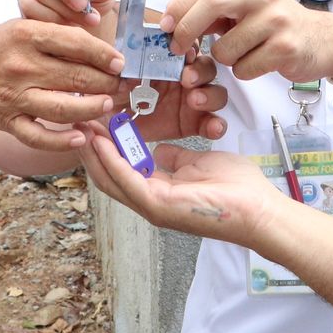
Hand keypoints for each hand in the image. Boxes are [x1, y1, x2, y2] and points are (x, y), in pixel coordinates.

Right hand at [0, 19, 126, 151]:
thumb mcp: (25, 27)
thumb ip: (59, 36)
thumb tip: (102, 51)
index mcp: (27, 36)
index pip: (77, 44)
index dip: (104, 55)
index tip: (120, 64)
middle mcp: (20, 66)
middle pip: (76, 78)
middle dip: (106, 84)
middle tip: (120, 87)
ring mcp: (13, 97)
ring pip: (63, 109)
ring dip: (93, 109)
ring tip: (107, 105)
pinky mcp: (6, 121)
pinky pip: (38, 137)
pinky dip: (62, 140)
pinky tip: (81, 136)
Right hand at [75, 123, 283, 250]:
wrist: (257, 208)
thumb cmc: (236, 188)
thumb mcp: (197, 163)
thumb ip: (174, 158)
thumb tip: (158, 151)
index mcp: (158, 192)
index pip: (121, 171)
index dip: (104, 148)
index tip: (92, 124)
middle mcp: (150, 201)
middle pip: (108, 176)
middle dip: (90, 150)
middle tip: (76, 123)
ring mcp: (152, 206)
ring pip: (111, 179)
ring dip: (94, 153)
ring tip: (80, 127)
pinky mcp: (158, 206)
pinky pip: (127, 179)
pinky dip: (111, 159)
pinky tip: (100, 140)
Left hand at [111, 51, 230, 142]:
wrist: (113, 127)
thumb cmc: (113, 98)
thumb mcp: (111, 81)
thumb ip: (118, 71)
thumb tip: (121, 61)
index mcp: (167, 62)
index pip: (187, 47)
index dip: (189, 45)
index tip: (182, 49)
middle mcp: (185, 78)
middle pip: (206, 67)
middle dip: (200, 70)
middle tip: (186, 78)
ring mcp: (193, 101)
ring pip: (216, 92)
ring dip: (210, 94)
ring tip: (195, 100)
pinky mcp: (196, 123)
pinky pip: (214, 123)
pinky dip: (217, 125)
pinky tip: (213, 127)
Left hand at [163, 0, 332, 84]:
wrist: (325, 41)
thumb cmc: (277, 25)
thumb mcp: (248, 6)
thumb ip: (216, 7)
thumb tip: (172, 18)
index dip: (179, 6)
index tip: (164, 26)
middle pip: (211, 4)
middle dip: (186, 29)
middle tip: (177, 48)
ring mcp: (276, 21)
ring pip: (224, 48)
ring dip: (224, 59)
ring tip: (243, 54)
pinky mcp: (285, 48)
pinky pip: (244, 69)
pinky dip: (243, 72)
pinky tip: (260, 63)